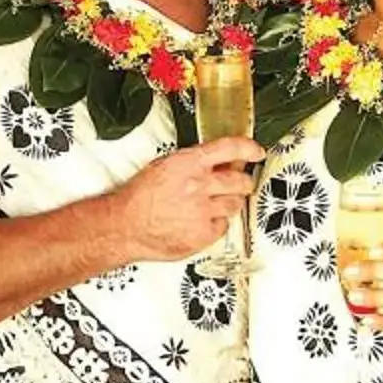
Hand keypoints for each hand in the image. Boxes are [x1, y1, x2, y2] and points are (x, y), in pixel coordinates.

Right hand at [116, 138, 263, 262]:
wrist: (125, 226)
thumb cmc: (139, 198)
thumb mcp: (164, 166)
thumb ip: (193, 162)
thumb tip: (217, 161)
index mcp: (188, 163)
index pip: (229, 148)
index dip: (249, 148)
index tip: (256, 151)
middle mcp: (199, 185)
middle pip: (240, 180)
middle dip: (243, 182)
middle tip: (240, 183)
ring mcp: (203, 211)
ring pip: (235, 204)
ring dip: (229, 203)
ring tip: (212, 204)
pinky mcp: (203, 234)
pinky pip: (224, 226)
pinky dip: (216, 223)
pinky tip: (202, 220)